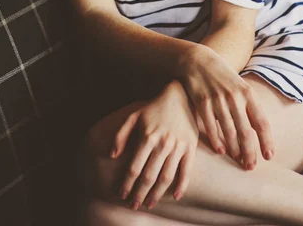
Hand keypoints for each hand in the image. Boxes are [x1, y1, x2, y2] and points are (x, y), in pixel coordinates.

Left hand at [111, 81, 198, 210]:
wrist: (180, 96)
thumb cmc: (154, 107)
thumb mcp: (134, 116)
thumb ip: (120, 135)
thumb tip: (112, 155)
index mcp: (147, 136)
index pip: (134, 167)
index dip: (127, 184)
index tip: (121, 195)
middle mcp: (162, 143)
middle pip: (149, 176)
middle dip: (139, 194)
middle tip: (134, 205)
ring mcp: (178, 146)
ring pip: (166, 177)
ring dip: (157, 194)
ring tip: (149, 203)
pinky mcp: (190, 147)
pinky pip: (187, 171)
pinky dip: (182, 185)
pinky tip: (175, 196)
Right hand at [177, 46, 273, 170]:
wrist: (198, 60)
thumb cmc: (222, 76)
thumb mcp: (240, 86)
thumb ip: (249, 106)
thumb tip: (259, 131)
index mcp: (248, 93)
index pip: (262, 122)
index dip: (266, 141)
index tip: (269, 156)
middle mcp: (234, 97)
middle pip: (246, 132)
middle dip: (250, 152)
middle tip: (250, 166)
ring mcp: (217, 100)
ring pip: (229, 132)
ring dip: (234, 150)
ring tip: (237, 160)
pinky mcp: (202, 102)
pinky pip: (211, 126)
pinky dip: (216, 140)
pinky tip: (220, 150)